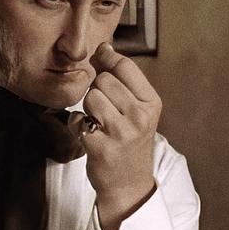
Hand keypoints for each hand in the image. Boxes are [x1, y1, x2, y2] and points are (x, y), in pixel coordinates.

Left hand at [80, 42, 161, 229]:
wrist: (129, 183)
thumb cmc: (131, 139)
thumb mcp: (139, 108)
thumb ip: (123, 79)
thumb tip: (104, 46)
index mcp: (151, 103)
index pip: (125, 66)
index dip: (107, 58)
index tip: (100, 58)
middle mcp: (140, 116)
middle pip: (104, 80)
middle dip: (97, 88)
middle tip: (103, 106)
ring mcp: (121, 133)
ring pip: (90, 98)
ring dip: (87, 108)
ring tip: (98, 122)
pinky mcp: (101, 148)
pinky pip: (77, 120)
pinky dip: (77, 126)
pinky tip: (90, 135)